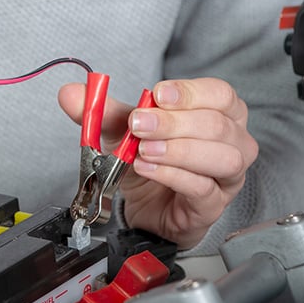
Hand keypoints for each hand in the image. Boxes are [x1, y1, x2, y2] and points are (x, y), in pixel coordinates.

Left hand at [59, 78, 256, 248]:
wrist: (147, 210)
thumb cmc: (151, 164)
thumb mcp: (125, 133)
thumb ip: (101, 112)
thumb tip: (70, 93)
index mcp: (221, 115)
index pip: (220, 95)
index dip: (190, 93)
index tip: (157, 94)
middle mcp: (233, 144)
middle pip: (218, 125)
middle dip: (174, 123)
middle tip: (138, 124)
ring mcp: (226, 178)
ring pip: (221, 158)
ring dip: (178, 150)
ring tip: (143, 150)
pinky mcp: (212, 206)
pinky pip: (202, 189)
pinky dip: (172, 176)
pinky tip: (147, 169)